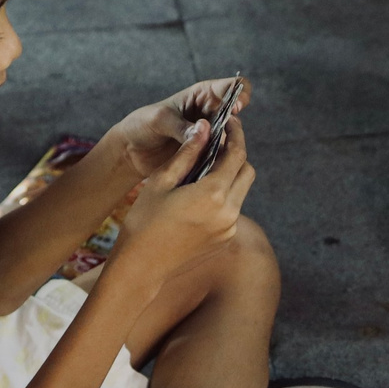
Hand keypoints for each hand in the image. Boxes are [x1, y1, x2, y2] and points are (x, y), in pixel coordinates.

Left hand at [109, 76, 249, 178]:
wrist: (131, 150)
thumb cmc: (143, 125)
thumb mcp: (159, 119)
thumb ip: (181, 125)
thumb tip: (204, 131)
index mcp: (202, 95)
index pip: (232, 86)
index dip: (240, 94)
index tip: (235, 109)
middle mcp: (210, 114)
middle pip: (236, 116)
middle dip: (234, 126)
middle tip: (220, 136)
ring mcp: (210, 136)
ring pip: (232, 139)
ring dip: (225, 147)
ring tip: (207, 155)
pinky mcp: (206, 155)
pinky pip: (220, 158)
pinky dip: (217, 163)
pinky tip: (205, 167)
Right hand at [112, 106, 253, 282]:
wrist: (141, 265)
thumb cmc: (144, 220)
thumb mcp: (161, 181)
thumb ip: (187, 152)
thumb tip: (204, 127)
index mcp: (212, 194)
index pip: (236, 154)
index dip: (235, 134)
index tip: (229, 123)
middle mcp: (228, 212)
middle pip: (246, 171)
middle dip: (236, 155)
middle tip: (217, 145)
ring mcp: (229, 228)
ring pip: (241, 191)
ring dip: (229, 176)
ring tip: (204, 169)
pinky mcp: (225, 239)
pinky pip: (233, 210)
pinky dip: (223, 197)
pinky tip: (200, 196)